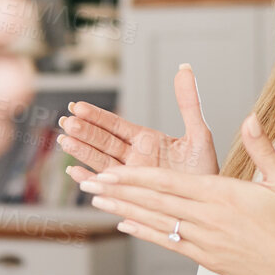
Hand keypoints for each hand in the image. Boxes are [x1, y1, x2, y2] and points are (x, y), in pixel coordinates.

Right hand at [58, 65, 217, 187]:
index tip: (77, 106)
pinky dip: (91, 181)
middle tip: (66, 122)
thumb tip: (185, 69)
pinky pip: (107, 188)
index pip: (116, 125)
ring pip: (101, 162)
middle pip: (103, 142)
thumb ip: (189, 103)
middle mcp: (134, 158)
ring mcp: (130, 178)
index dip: (96, 116)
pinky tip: (75, 172)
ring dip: (82, 152)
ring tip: (64, 141)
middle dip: (84, 132)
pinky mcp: (130, 197)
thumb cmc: (205, 171)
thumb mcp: (199, 134)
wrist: (210, 206)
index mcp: (146, 141)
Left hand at [80, 114, 274, 274]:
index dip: (135, 177)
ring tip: (98, 200)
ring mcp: (204, 240)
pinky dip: (145, 233)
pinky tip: (125, 224)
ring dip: (124, 210)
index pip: (168, 184)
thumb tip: (250, 117)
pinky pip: (168, 243)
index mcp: (221, 195)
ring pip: (156, 223)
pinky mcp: (206, 258)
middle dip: (120, 191)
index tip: (111, 170)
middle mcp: (207, 218)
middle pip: (154, 202)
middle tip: (91, 182)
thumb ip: (260, 147)